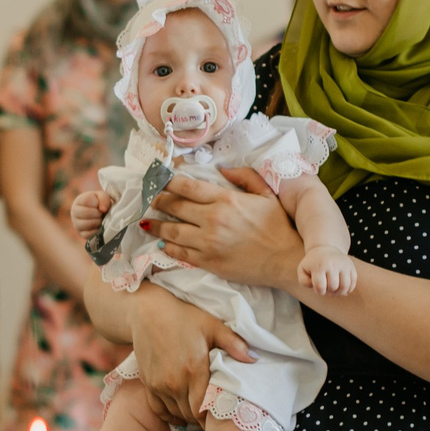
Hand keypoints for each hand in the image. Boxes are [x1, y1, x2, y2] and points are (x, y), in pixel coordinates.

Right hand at [70, 188, 114, 241]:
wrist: (98, 214)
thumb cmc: (99, 203)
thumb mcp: (102, 196)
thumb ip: (104, 198)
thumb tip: (103, 209)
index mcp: (79, 201)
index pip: (86, 201)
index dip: (97, 203)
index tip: (100, 205)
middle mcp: (74, 212)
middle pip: (86, 213)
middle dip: (98, 213)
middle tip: (101, 213)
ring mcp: (77, 224)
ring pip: (88, 224)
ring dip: (98, 222)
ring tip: (100, 219)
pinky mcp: (81, 234)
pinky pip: (90, 234)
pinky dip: (97, 230)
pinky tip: (99, 226)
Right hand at [127, 286, 257, 425]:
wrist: (148, 312)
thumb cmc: (183, 317)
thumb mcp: (212, 325)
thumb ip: (233, 343)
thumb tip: (254, 358)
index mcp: (193, 370)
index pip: (203, 409)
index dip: (213, 416)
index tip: (222, 414)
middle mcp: (174, 382)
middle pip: (191, 415)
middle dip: (203, 417)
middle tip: (214, 413)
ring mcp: (159, 385)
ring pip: (176, 414)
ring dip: (188, 416)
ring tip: (200, 411)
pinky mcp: (148, 384)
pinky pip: (159, 410)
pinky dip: (170, 415)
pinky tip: (180, 412)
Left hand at [142, 170, 304, 289]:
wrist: (284, 260)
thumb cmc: (278, 226)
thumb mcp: (266, 194)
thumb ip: (244, 176)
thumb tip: (222, 168)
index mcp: (225, 199)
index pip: (187, 186)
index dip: (167, 181)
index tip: (156, 178)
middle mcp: (213, 219)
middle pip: (174, 207)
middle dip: (156, 201)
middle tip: (146, 198)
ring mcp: (208, 242)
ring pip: (171, 232)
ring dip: (155, 225)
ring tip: (145, 221)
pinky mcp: (208, 262)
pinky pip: (180, 253)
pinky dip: (168, 248)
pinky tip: (161, 244)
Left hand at [299, 247, 357, 295]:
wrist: (325, 248)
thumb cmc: (312, 263)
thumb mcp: (302, 270)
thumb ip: (304, 282)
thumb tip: (319, 287)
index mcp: (319, 266)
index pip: (320, 287)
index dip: (319, 291)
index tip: (318, 287)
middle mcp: (333, 264)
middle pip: (333, 287)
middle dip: (329, 291)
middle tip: (326, 287)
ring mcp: (344, 264)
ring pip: (345, 286)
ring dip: (339, 293)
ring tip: (334, 290)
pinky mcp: (351, 266)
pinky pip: (353, 283)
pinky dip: (348, 289)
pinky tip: (341, 287)